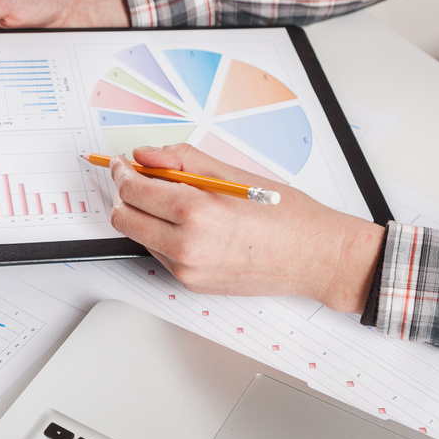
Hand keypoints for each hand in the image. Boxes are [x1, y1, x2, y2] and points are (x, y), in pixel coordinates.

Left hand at [108, 144, 385, 312]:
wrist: (315, 257)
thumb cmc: (285, 215)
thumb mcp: (231, 174)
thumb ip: (182, 160)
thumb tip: (144, 155)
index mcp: (194, 212)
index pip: (133, 190)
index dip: (122, 172)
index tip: (123, 163)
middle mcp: (185, 246)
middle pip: (124, 218)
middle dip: (126, 195)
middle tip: (139, 178)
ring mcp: (186, 270)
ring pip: (139, 237)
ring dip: (144, 216)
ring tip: (173, 200)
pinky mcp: (191, 284)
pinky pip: (160, 254)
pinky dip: (162, 235)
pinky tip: (188, 224)